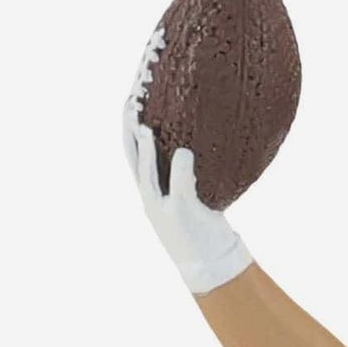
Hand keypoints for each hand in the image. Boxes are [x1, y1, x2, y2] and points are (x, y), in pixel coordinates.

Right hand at [123, 27, 252, 295]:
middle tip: (133, 87)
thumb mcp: (199, 190)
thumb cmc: (208, 226)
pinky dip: (180, 170)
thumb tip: (218, 128)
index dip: (131, 109)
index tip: (138, 79)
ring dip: (143, 143)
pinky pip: (179, 188)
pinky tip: (184, 152)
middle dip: (129, 116)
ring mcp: (161, 205)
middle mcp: (149, 192)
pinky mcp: (180, 217)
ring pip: (143, 169)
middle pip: (129, 147)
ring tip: (144, 118)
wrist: (211, 267)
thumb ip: (198, 163)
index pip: (133, 138)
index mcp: (151, 183)